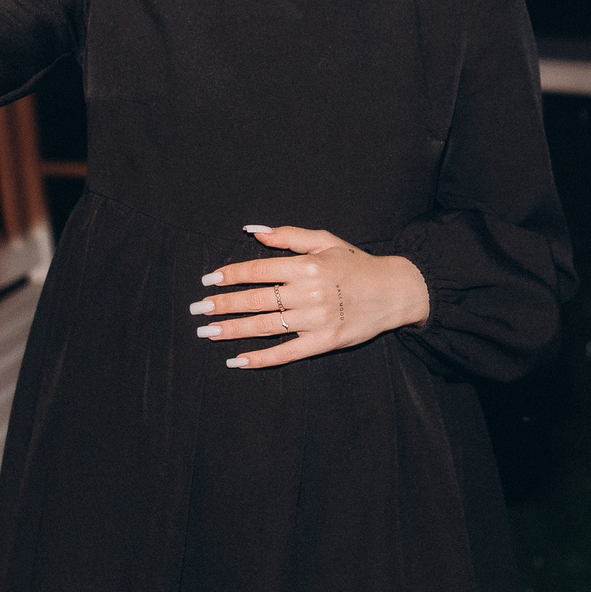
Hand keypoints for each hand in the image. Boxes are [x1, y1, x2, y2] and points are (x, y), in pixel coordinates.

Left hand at [190, 224, 430, 368]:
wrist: (394, 291)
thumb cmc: (356, 263)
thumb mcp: (325, 240)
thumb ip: (288, 236)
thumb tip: (253, 231)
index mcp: (306, 266)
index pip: (258, 271)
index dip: (230, 275)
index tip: (208, 281)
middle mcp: (308, 293)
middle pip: (255, 300)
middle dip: (222, 305)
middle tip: (197, 309)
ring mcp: (315, 320)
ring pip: (265, 327)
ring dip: (232, 330)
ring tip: (207, 332)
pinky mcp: (324, 343)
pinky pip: (286, 353)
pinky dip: (260, 359)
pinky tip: (237, 360)